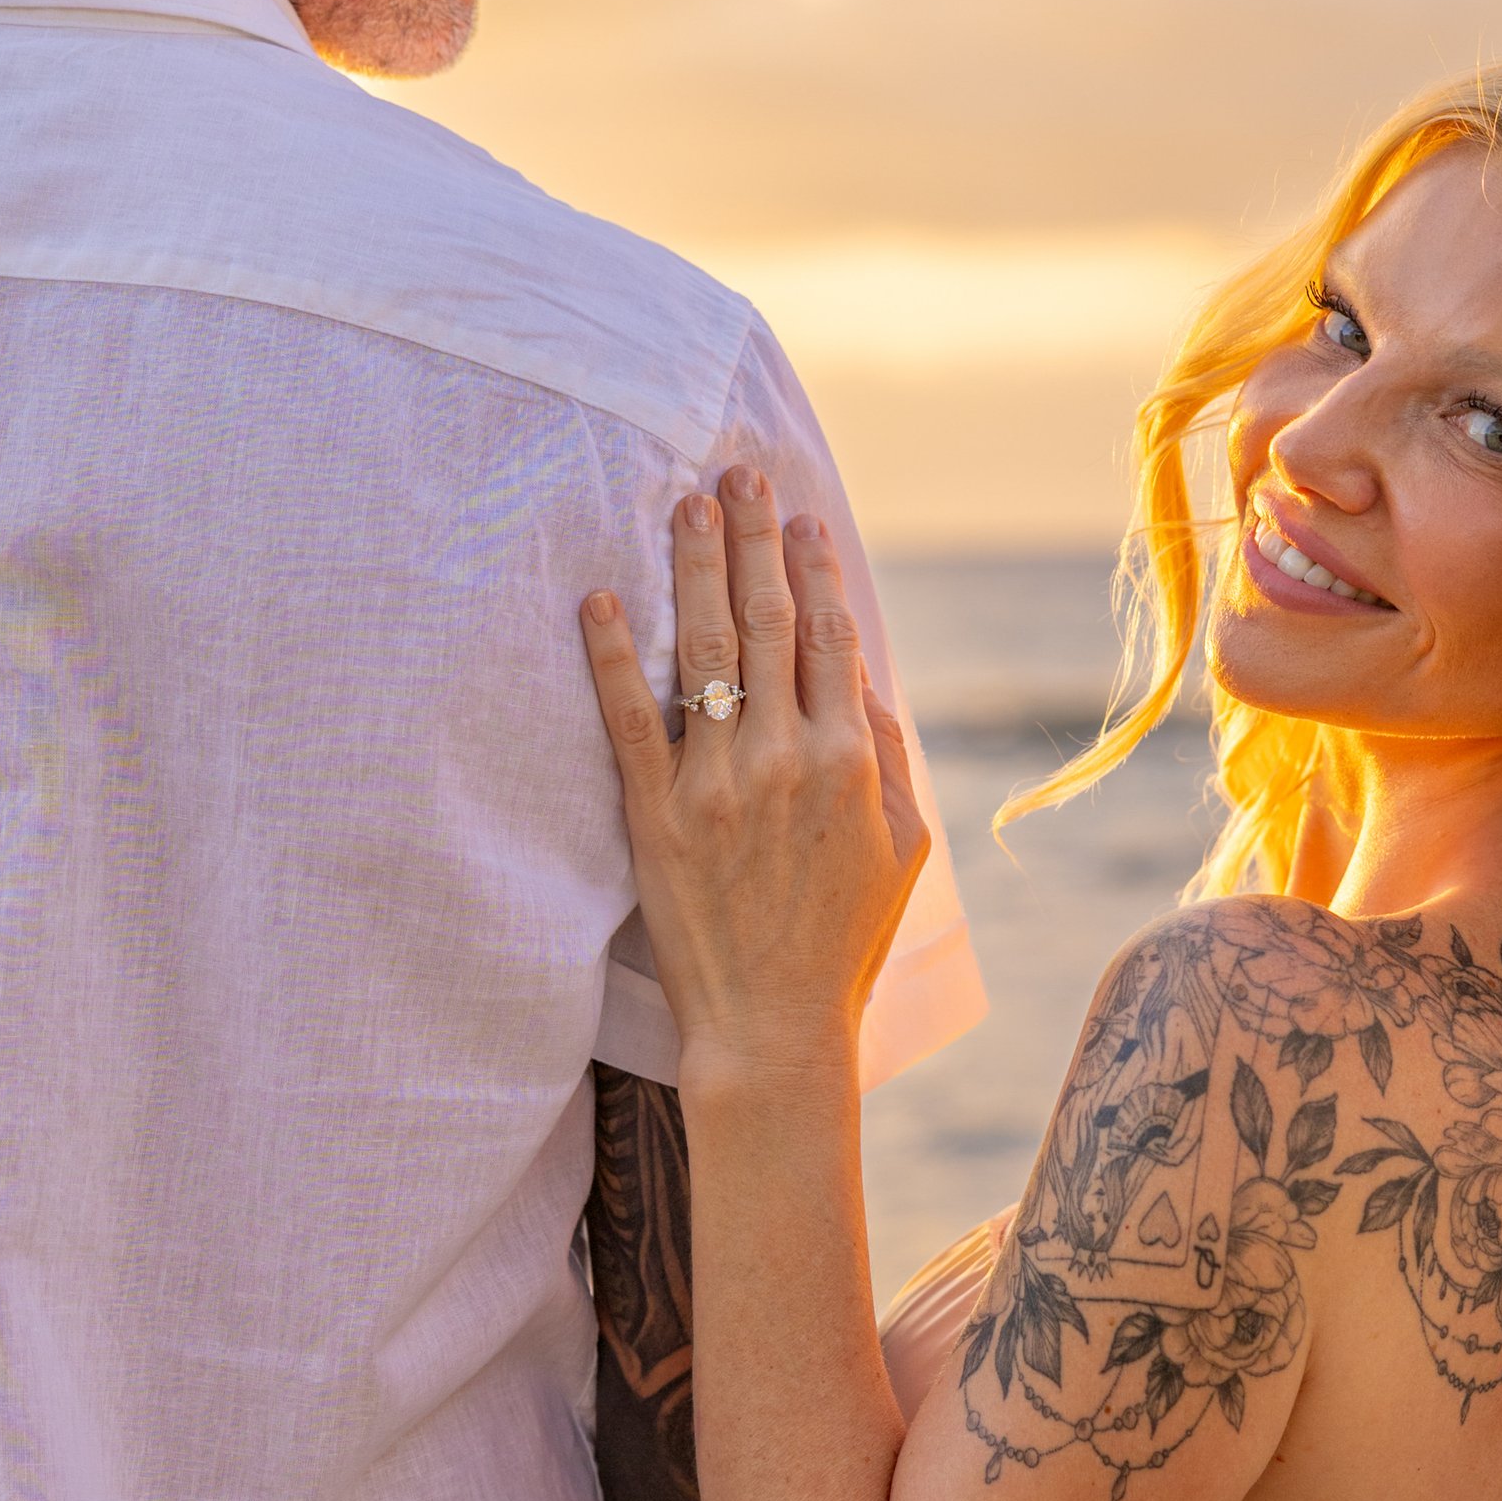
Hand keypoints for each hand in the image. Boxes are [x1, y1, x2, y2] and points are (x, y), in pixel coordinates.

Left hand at [585, 468, 929, 1089]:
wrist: (773, 1027)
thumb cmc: (843, 941)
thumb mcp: (901, 849)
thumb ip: (886, 756)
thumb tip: (863, 674)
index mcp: (850, 763)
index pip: (832, 636)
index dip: (814, 567)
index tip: (800, 513)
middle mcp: (785, 760)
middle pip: (768, 621)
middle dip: (754, 539)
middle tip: (735, 473)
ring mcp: (715, 786)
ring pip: (704, 650)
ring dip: (693, 568)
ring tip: (683, 506)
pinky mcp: (655, 816)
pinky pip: (629, 718)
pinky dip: (612, 655)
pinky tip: (600, 600)